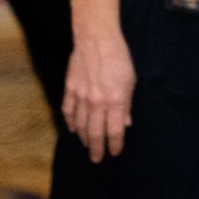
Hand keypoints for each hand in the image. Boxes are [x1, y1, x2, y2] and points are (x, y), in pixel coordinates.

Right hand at [62, 32, 135, 161]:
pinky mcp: (70, 89)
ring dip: (83, 138)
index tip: (114, 152)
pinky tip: (72, 128)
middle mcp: (97, 102)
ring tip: (87, 145)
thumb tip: (126, 123)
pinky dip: (70, 122)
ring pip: (80, 125)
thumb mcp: (130, 81)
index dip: (115, 144)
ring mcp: (81, 97)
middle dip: (96, 149)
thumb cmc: (118, 58)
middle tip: (97, 158)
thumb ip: (126, 104)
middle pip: (94, 133)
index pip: (115, 131)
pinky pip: (68, 111)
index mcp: (115, 101)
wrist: (96, 39)